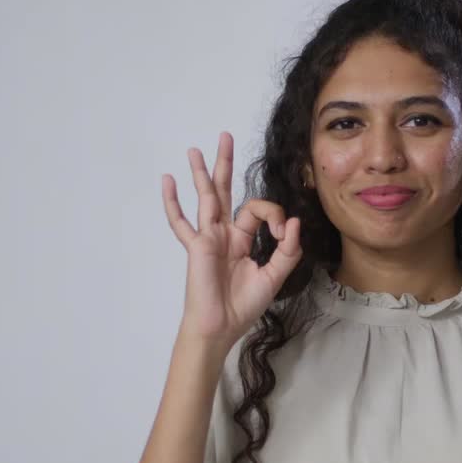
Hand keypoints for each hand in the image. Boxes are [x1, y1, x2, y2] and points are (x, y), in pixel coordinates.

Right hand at [161, 131, 302, 347]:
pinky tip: (167, 181)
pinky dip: (173, 202)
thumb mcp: (275, 277)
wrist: (222, 326)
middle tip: (226, 136)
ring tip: (194, 150)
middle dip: (225, 163)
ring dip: (200, 172)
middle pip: (225, 191)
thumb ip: (287, 250)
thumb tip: (294, 221)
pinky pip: (182, 222)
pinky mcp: (197, 247)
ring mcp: (208, 238)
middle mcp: (223, 234)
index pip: (257, 210)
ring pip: (204, 198)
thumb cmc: (244, 306)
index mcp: (241, 239)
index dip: (274, 213)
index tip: (283, 230)